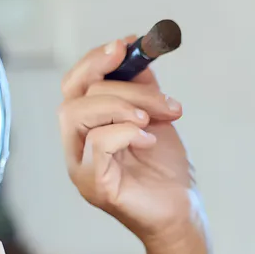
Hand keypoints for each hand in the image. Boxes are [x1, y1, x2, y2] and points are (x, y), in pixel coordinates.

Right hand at [58, 37, 205, 253]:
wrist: (181, 209)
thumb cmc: (164, 167)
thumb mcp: (155, 114)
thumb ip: (141, 85)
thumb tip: (134, 48)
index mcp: (86, 126)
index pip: (73, 84)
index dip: (95, 60)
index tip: (127, 45)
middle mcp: (74, 146)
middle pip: (75, 96)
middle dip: (121, 86)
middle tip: (160, 99)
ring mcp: (78, 167)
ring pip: (77, 115)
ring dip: (122, 106)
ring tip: (153, 120)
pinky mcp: (93, 185)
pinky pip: (96, 144)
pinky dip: (125, 132)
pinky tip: (148, 140)